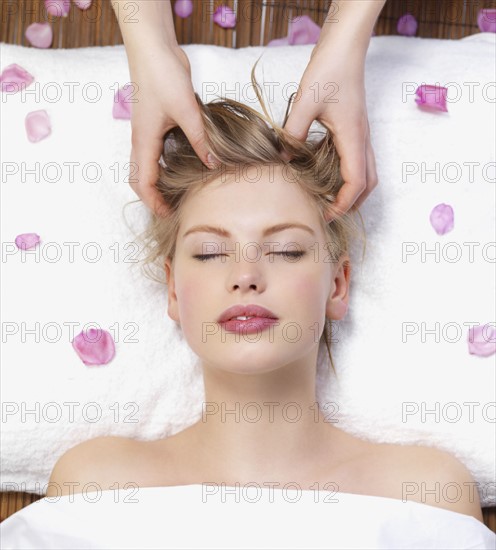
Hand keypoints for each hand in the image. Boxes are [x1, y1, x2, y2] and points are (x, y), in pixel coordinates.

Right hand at [127, 45, 213, 216]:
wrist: (152, 49)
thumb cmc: (163, 76)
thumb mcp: (186, 111)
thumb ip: (200, 140)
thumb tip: (214, 165)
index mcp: (144, 142)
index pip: (144, 184)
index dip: (155, 203)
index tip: (170, 215)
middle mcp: (140, 141)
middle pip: (138, 180)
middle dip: (151, 198)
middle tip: (172, 209)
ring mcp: (145, 133)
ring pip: (143, 168)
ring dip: (155, 184)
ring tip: (174, 194)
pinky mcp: (153, 125)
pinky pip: (152, 155)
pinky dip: (160, 168)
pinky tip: (178, 168)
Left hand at [282, 44, 377, 221]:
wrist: (344, 49)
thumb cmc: (329, 70)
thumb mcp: (305, 102)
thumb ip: (294, 132)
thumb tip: (284, 159)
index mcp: (353, 137)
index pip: (356, 182)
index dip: (343, 204)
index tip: (325, 215)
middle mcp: (362, 139)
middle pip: (369, 183)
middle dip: (353, 203)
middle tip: (329, 212)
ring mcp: (361, 134)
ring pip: (368, 172)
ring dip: (354, 191)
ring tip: (330, 199)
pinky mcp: (356, 128)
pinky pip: (359, 159)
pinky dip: (349, 175)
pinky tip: (328, 175)